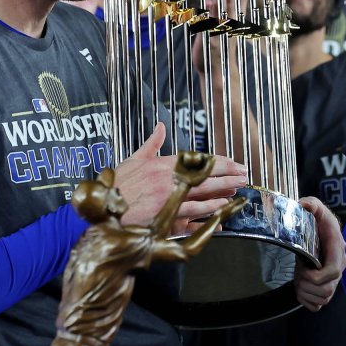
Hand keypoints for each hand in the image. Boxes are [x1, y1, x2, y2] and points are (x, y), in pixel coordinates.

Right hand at [113, 123, 247, 225]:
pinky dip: (207, 217)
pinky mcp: (165, 219)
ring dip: (222, 194)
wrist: (100, 209)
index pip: (198, 161)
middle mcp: (169, 181)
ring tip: (237, 192)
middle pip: (206, 178)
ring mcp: (168, 201)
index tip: (234, 163)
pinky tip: (221, 216)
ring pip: (203, 197)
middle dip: (228, 177)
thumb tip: (161, 126)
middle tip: (244, 176)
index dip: (220, 162)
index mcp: (163, 164)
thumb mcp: (133, 159)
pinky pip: (192, 218)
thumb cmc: (116, 184)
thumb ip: (151, 143)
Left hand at [191, 0, 251, 79]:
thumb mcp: (216, 29)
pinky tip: (210, 2)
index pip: (240, 0)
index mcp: (232, 21)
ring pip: (225, 11)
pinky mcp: (213, 42)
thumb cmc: (215, 50)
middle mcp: (230, 25)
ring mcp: (222, 33)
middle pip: (233, 1)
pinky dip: (212, 14)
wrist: (215, 73)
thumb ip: (215, 14)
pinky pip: (213, 25)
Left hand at [294, 197, 345, 311]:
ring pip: (323, 300)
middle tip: (298, 273)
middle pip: (326, 290)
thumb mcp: (316, 209)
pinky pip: (318, 306)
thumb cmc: (319, 222)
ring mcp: (333, 282)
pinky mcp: (326, 289)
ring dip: (305, 293)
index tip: (303, 268)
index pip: (334, 272)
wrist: (322, 232)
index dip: (316, 276)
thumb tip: (304, 205)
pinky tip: (301, 289)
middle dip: (307, 285)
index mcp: (337, 252)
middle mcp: (339, 269)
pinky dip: (307, 302)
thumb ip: (312, 204)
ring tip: (299, 279)